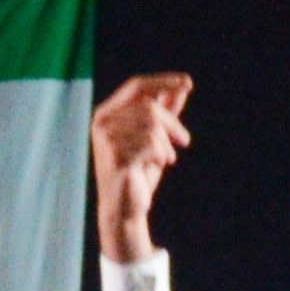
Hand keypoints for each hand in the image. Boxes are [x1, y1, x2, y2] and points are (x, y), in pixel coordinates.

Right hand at [91, 73, 192, 263]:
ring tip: (165, 159)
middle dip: (172, 123)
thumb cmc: (139, 172)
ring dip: (166, 143)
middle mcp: (102, 123)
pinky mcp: (116, 157)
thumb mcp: (155, 138)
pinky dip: (162, 155)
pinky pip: (151, 144)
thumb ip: (165, 112)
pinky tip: (158, 166)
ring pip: (151, 125)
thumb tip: (182, 86)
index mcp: (106, 113)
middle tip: (185, 141)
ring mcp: (106, 140)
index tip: (188, 82)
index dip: (163, 81)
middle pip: (148, 106)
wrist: (125, 209)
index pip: (136, 86)